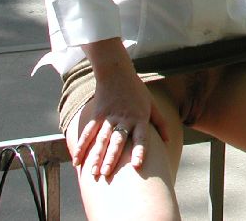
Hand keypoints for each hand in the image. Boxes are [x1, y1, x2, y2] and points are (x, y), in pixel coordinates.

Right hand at [73, 66, 169, 180]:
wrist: (116, 73)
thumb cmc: (137, 90)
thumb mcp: (151, 104)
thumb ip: (160, 123)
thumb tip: (168, 141)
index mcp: (139, 118)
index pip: (141, 137)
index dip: (140, 151)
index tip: (137, 165)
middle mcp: (124, 119)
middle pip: (117, 141)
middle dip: (111, 157)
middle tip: (106, 174)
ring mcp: (109, 117)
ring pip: (101, 139)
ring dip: (96, 156)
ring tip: (93, 172)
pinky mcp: (97, 116)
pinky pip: (88, 133)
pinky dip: (82, 147)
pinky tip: (77, 160)